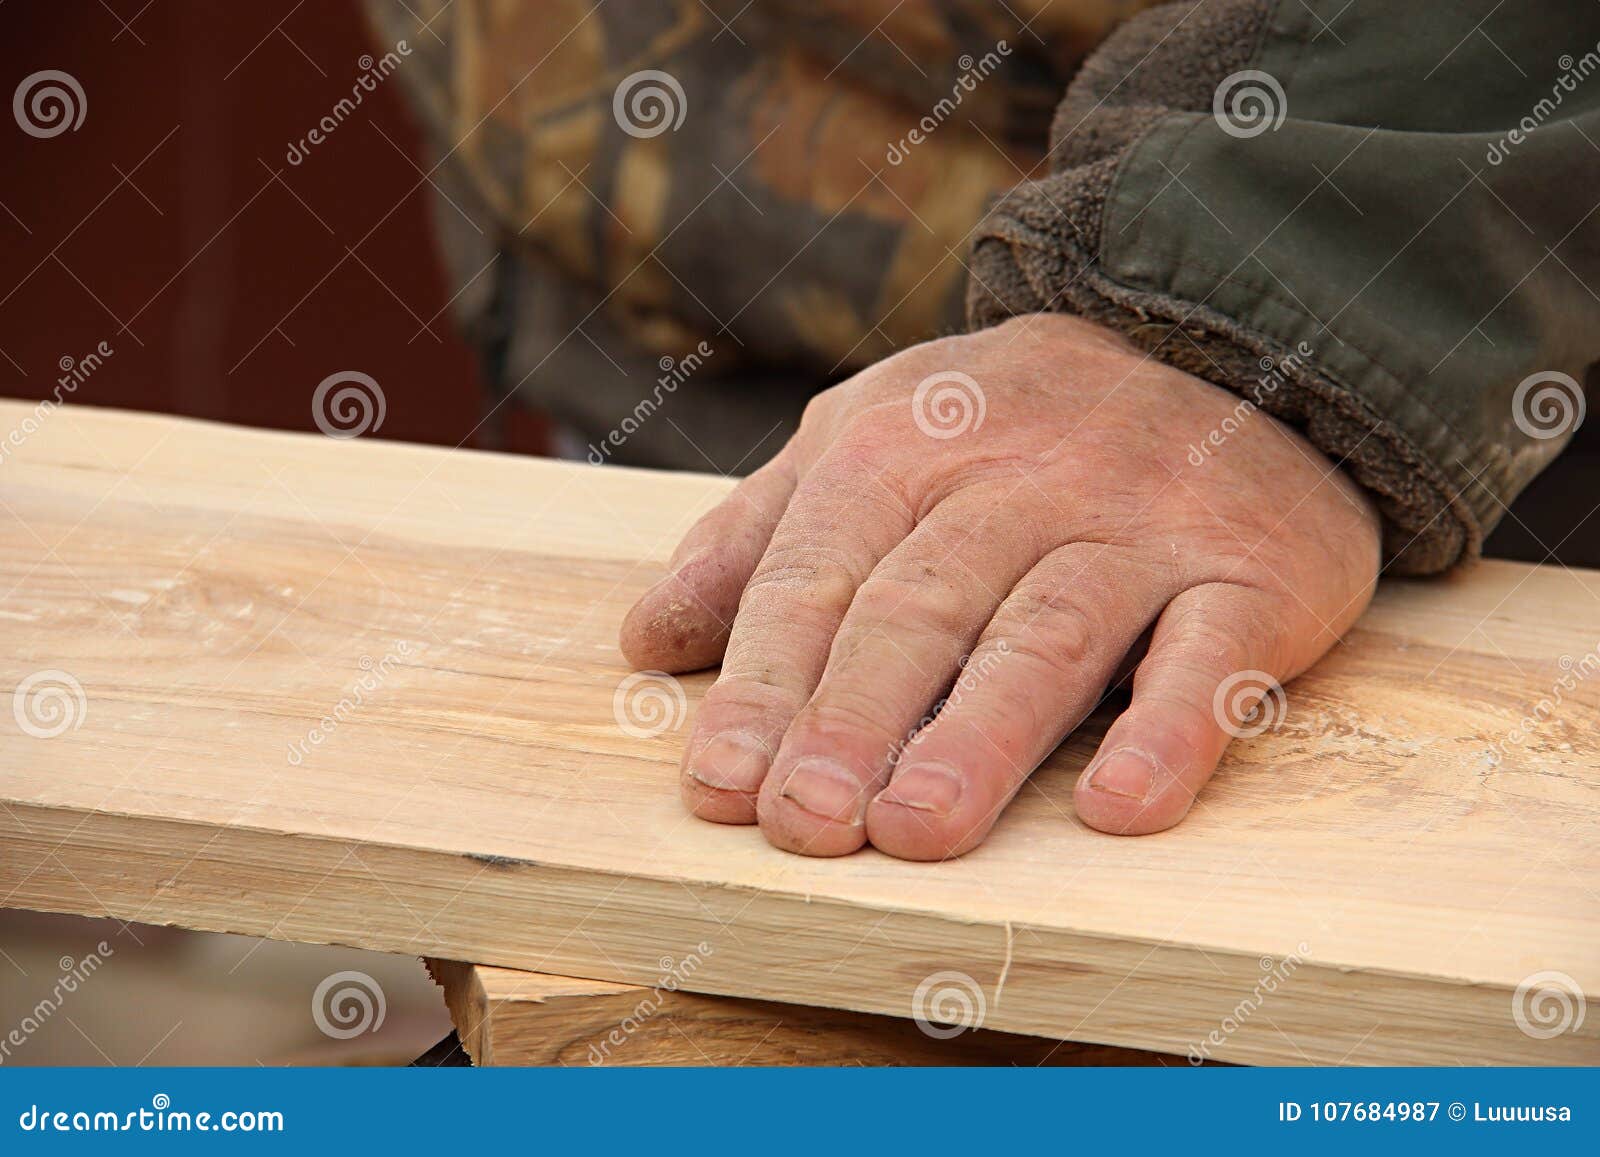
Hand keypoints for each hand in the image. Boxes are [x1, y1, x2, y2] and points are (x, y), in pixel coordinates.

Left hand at [620, 314, 1379, 857]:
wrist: (1223, 333)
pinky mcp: (1255, 571)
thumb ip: (758, 536)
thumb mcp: (869, 437)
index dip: (763, 681)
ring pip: (1048, 631)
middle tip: (805, 822)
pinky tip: (1117, 808)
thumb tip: (646, 640)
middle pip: (922, 606)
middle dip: (853, 717)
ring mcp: (1142, 522)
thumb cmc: (1010, 422)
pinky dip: (1170, 729)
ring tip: (916, 830)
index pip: (818, 572)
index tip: (720, 786)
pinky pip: (1214, 653)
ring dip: (980, 734)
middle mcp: (1022, 478)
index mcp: (906, 445)